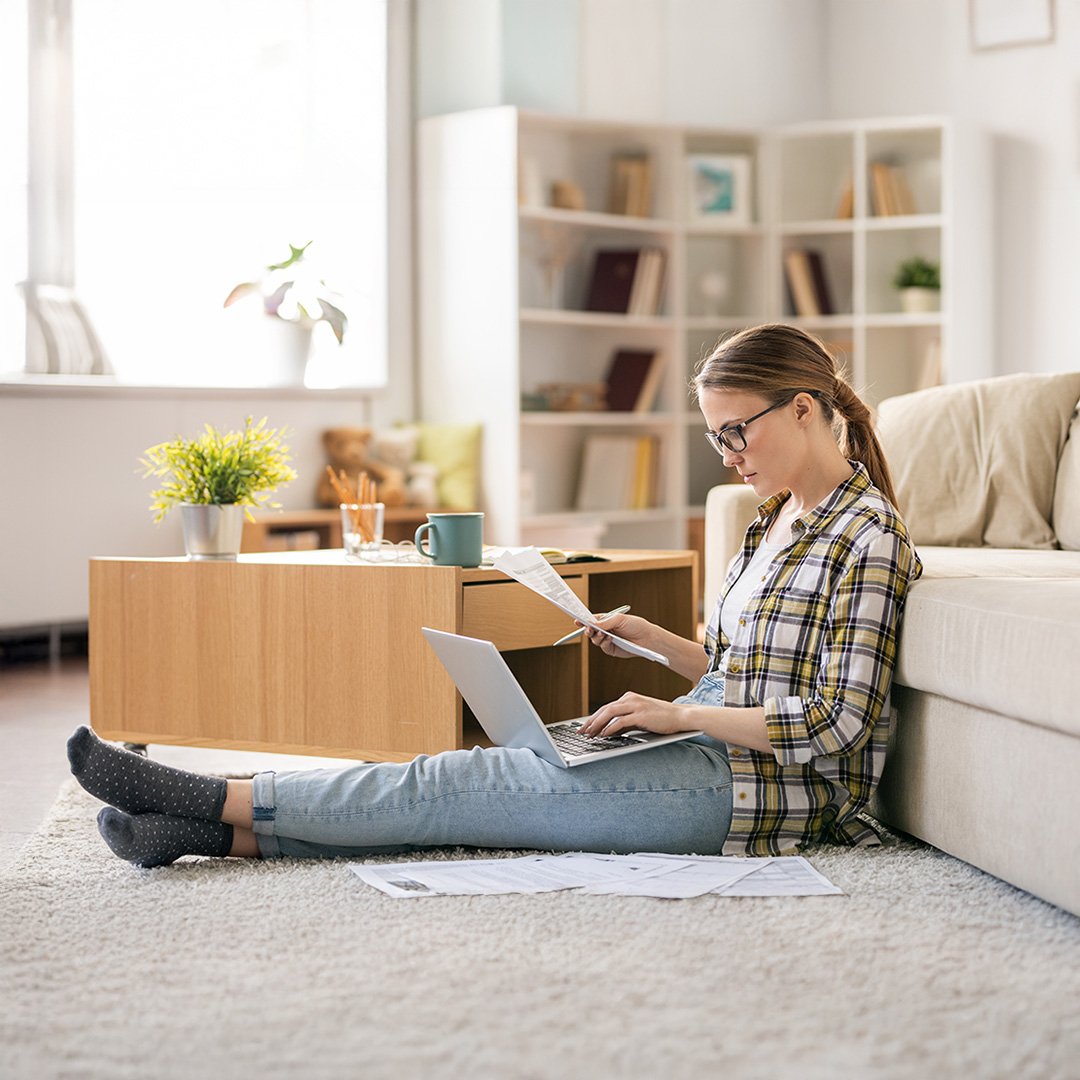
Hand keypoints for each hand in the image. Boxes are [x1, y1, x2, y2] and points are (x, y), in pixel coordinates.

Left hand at [578, 692, 693, 739]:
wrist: (681, 716)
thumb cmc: (662, 719)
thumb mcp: (640, 719)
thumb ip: (625, 723)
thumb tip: (609, 732)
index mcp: (629, 698)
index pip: (606, 708)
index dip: (593, 718)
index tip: (584, 727)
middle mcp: (630, 699)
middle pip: (604, 709)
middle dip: (590, 721)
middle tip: (581, 732)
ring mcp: (635, 705)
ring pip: (609, 713)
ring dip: (597, 724)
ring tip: (589, 734)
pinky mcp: (641, 714)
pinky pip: (620, 721)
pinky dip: (610, 728)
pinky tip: (604, 735)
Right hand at [579, 613, 652, 659]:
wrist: (647, 638)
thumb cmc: (636, 625)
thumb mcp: (620, 619)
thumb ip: (605, 622)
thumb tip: (592, 624)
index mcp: (606, 620)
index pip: (592, 620)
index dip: (584, 620)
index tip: (577, 620)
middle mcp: (605, 630)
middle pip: (591, 631)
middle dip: (588, 630)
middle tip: (589, 629)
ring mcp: (608, 640)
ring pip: (595, 640)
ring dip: (597, 637)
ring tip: (604, 634)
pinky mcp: (612, 650)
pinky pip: (603, 647)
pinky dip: (604, 643)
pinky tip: (610, 639)